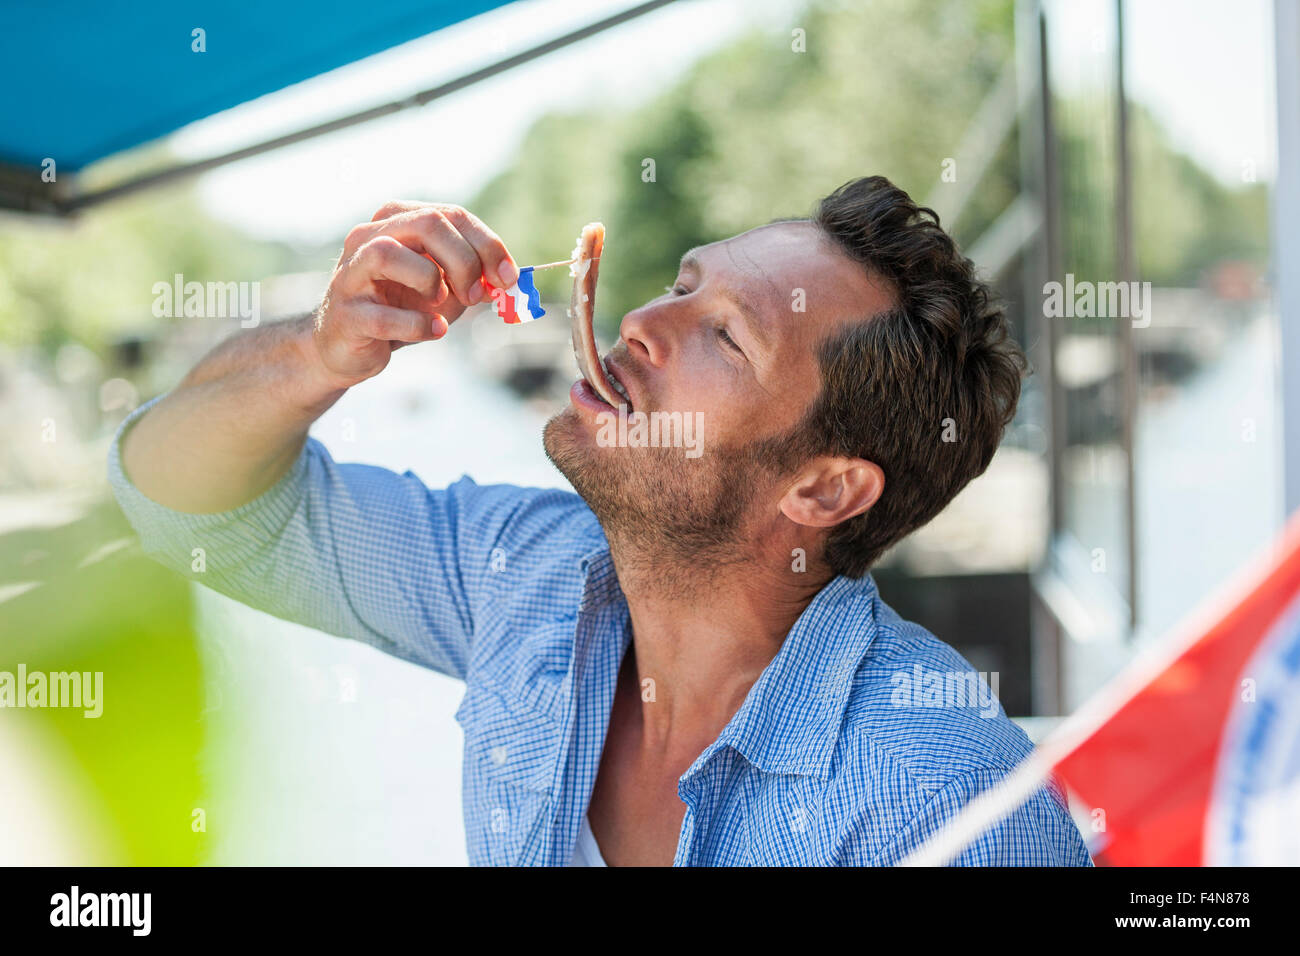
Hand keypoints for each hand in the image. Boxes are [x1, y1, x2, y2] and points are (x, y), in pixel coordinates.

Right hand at [310, 201, 517, 387]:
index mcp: (396, 222)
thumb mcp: (445, 290)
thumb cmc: (400, 310)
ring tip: (438, 303)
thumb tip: (509, 279)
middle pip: (426, 224)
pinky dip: (418, 325)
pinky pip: (384, 316)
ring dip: (430, 280)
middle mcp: (367, 237)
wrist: (349, 348)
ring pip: (388, 253)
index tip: (509, 277)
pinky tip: (433, 331)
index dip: (488, 245)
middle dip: (464, 261)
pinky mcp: (346, 314)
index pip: (451, 215)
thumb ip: (474, 280)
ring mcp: (351, 273)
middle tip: (476, 295)